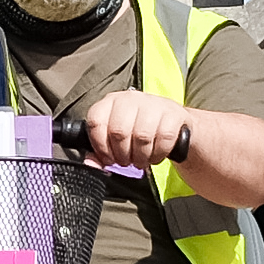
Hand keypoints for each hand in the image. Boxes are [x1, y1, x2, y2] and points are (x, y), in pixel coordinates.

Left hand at [77, 90, 192, 172]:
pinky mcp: (173, 113)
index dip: (100, 146)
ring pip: (141, 136)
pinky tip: (155, 156)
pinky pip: (163, 138)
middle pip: (118, 131)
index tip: (108, 159)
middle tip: (127, 162)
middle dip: (122, 154)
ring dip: (140, 157)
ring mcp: (153, 104)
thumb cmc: (140, 130)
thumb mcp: (118, 138)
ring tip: (141, 161)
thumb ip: (100, 152)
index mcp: (111, 102)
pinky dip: (158, 154)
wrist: (173, 124)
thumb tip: (90, 164)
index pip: (96, 121)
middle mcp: (130, 99)